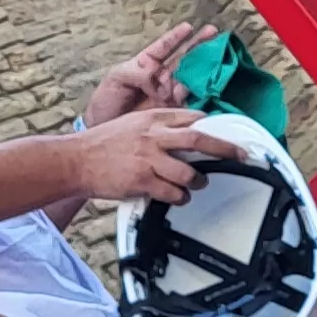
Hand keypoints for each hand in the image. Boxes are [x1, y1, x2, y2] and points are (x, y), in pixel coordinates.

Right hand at [68, 106, 221, 206]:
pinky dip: (180, 198)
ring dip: (198, 181)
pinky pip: (172, 193)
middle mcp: (153, 136)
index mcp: (151, 119)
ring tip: (197, 184)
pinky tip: (177, 198)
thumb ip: (157, 125)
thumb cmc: (102, 143)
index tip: (226, 135)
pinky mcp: (142, 181)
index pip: (190, 118)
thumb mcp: (131, 123)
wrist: (75, 159)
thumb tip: (187, 129)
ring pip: (188, 172)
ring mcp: (148, 159)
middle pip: (199, 139)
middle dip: (224, 149)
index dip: (212, 126)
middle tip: (241, 156)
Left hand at [86, 22, 219, 128]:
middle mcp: (162, 77)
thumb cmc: (106, 101)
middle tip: (214, 32)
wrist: (105, 130)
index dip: (176, 37)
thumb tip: (155, 76)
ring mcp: (170, 94)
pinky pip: (192, 100)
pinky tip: (212, 85)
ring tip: (216, 58)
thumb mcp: (116, 79)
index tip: (188, 26)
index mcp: (147, 64)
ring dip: (204, 68)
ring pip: (192, 77)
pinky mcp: (175, 111)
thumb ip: (136, 72)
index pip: (163, 47)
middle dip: (199, 45)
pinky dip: (202, 93)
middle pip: (184, 58)